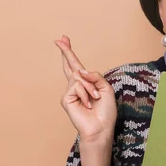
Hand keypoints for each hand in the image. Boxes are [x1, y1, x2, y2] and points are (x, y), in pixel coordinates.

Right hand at [54, 35, 116, 165]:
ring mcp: (70, 92)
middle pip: (69, 65)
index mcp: (86, 83)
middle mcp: (76, 87)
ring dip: (90, 88)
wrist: (101, 127)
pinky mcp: (66, 99)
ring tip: (94, 99)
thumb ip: (95, 76)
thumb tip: (80, 71)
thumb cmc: (105, 111)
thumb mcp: (106, 89)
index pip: (76, 66)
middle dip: (66, 51)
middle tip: (59, 38)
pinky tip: (87, 104)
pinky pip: (77, 86)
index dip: (69, 53)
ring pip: (79, 77)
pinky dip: (86, 93)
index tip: (64, 40)